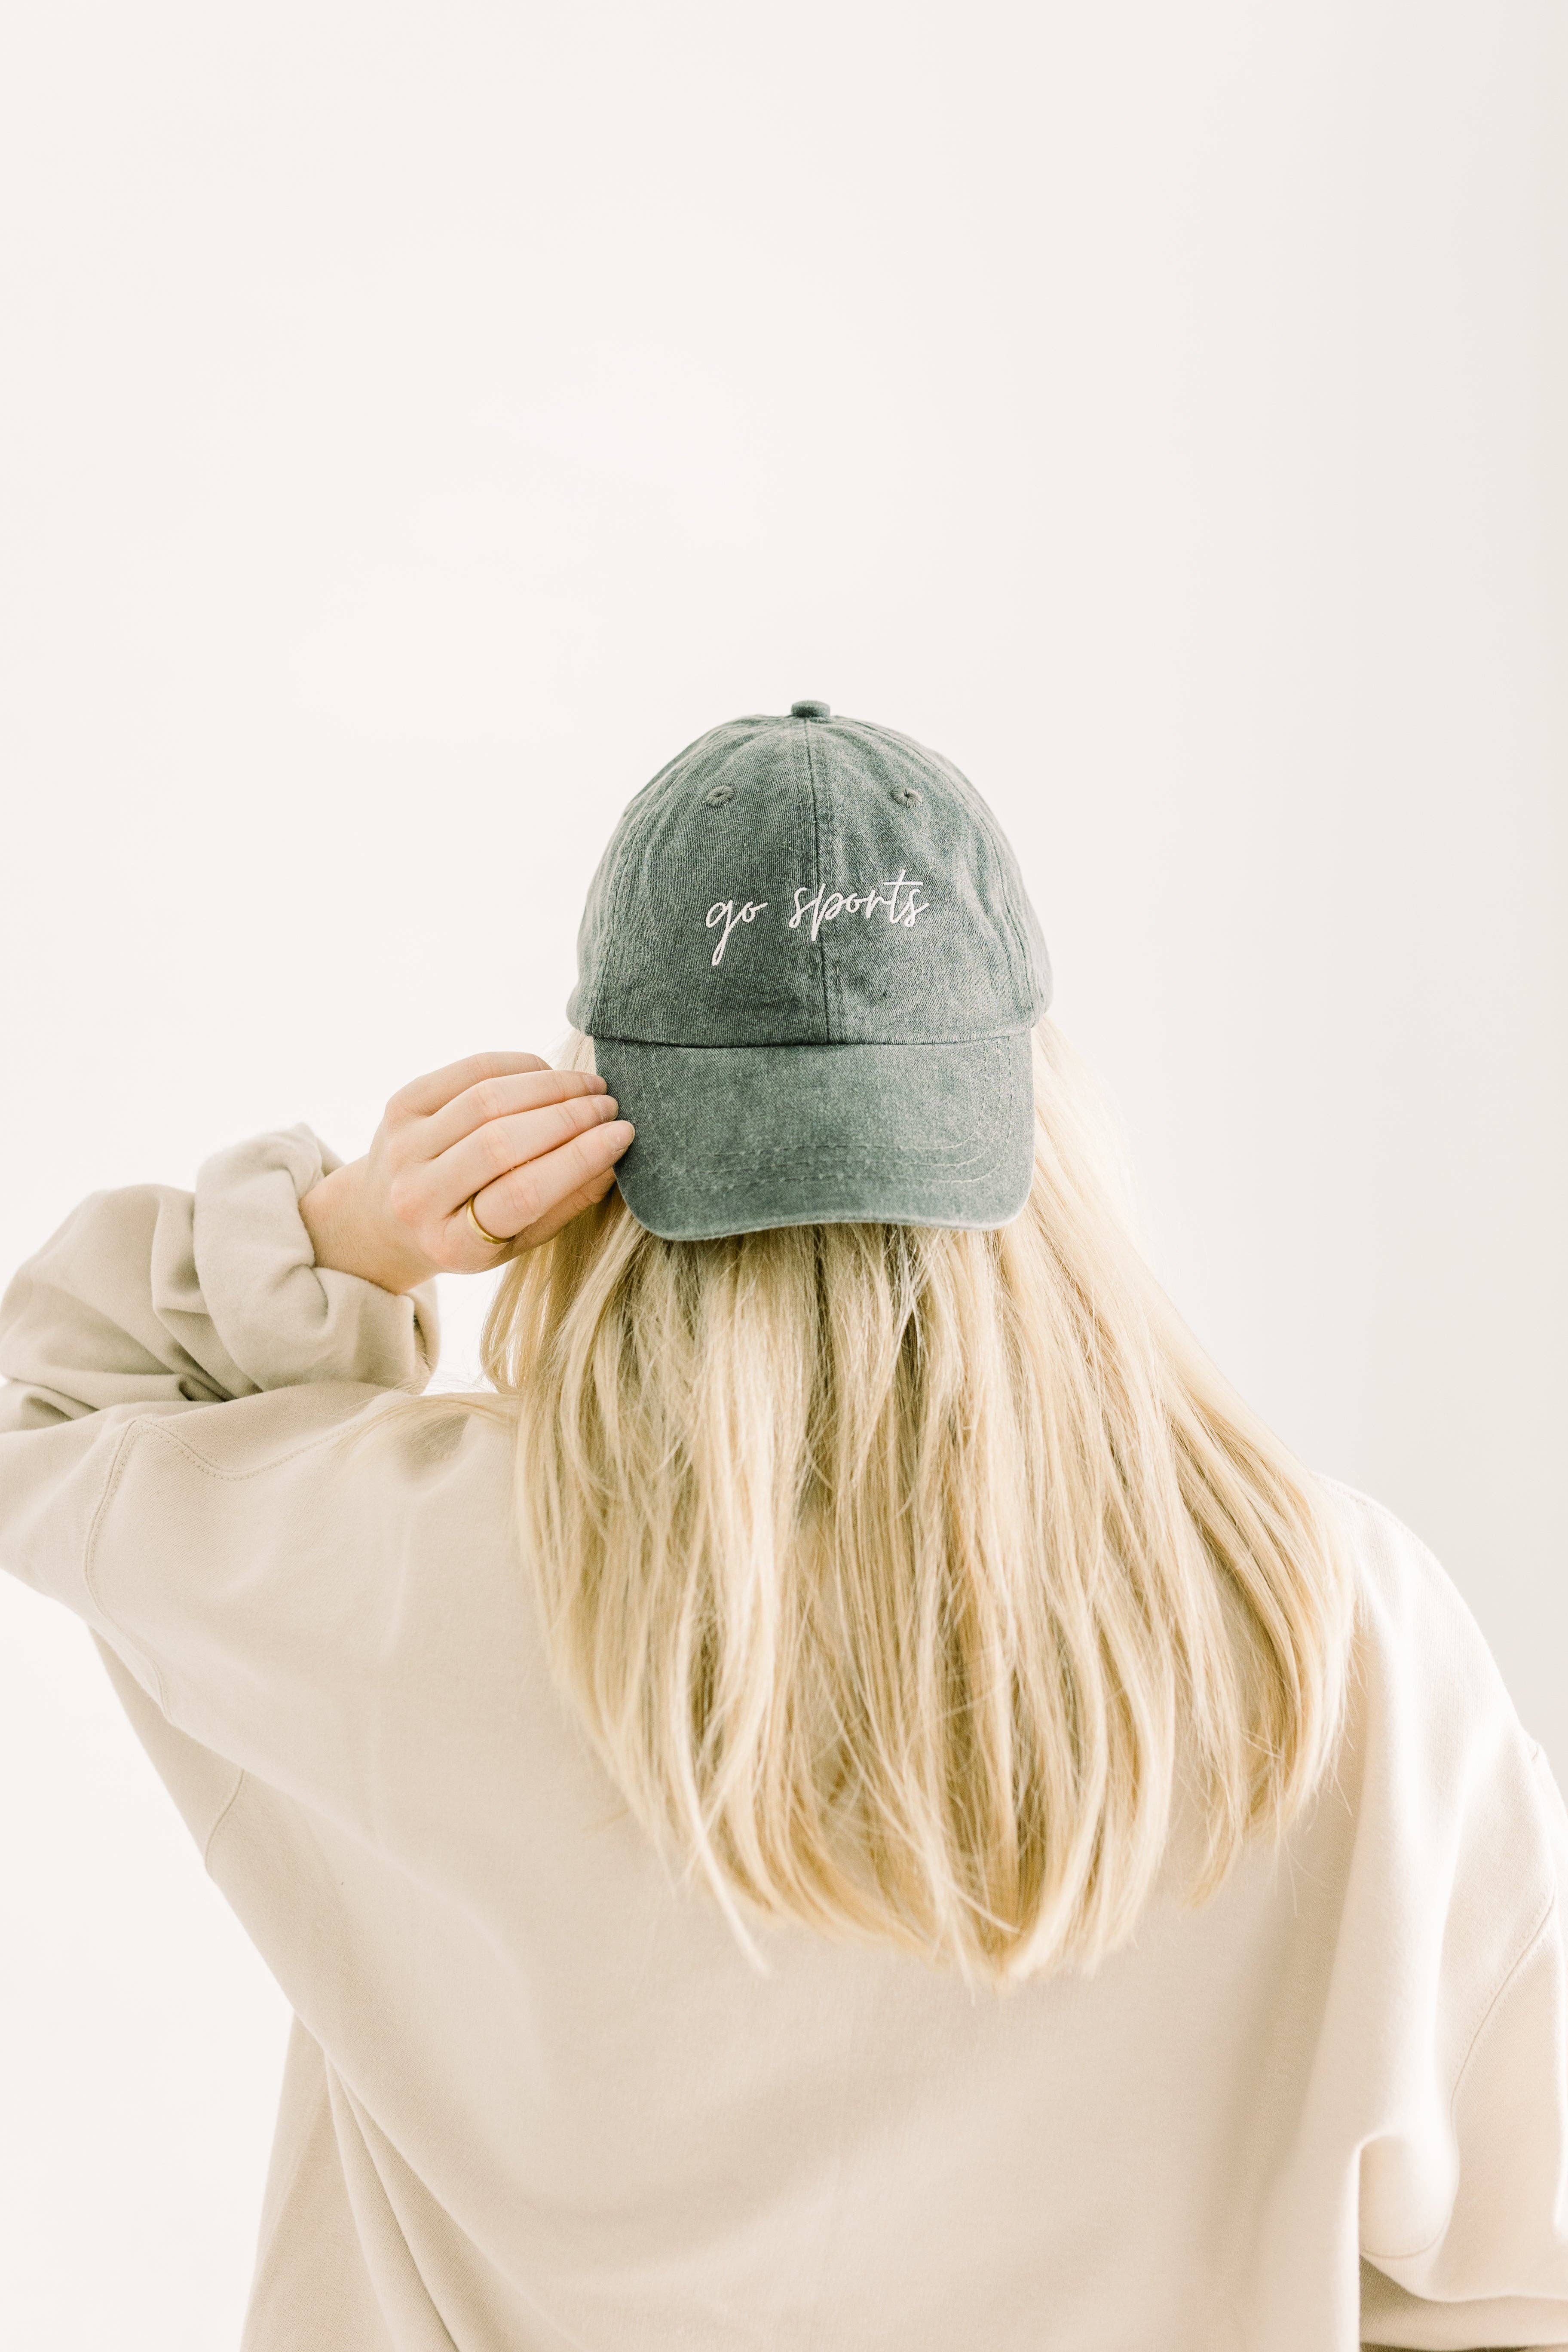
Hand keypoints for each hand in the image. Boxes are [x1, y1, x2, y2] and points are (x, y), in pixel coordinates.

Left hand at [297, 1051, 634, 1294]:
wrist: (383, 1219)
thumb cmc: (467, 1232)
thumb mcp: (514, 1241)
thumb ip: (562, 1203)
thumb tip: (614, 1157)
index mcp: (451, 1244)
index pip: (522, 1193)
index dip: (578, 1158)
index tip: (623, 1133)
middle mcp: (417, 1196)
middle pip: (502, 1142)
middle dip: (568, 1116)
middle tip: (609, 1106)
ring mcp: (402, 1147)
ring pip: (486, 1100)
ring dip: (549, 1086)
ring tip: (589, 1086)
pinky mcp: (399, 1106)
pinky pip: (467, 1071)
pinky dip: (516, 1065)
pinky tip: (547, 1072)